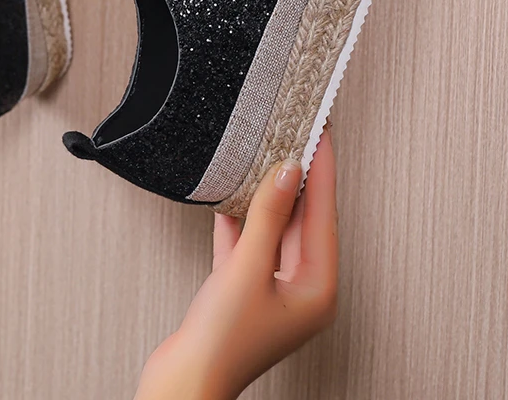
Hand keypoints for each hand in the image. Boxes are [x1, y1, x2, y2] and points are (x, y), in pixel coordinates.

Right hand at [135, 124, 337, 399]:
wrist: (184, 381)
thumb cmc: (222, 342)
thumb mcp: (247, 269)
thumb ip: (269, 217)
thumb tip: (289, 171)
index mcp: (317, 289)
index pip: (323, 214)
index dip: (322, 169)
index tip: (322, 133)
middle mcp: (300, 288)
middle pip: (302, 219)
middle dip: (297, 177)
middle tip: (296, 134)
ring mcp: (271, 289)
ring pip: (274, 229)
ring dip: (268, 195)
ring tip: (267, 154)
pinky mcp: (243, 290)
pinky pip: (248, 244)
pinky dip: (241, 220)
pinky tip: (233, 196)